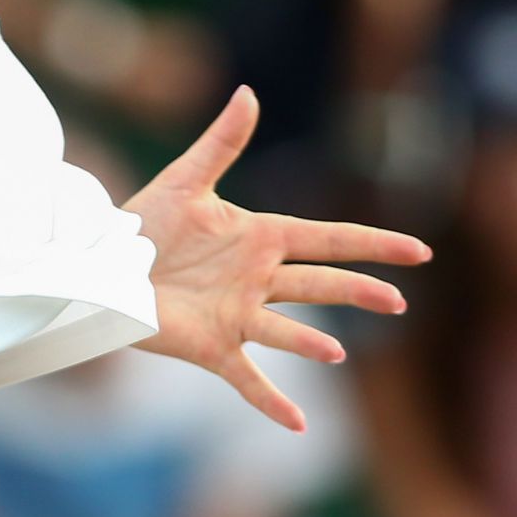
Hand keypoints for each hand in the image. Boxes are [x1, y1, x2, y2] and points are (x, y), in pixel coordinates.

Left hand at [125, 87, 429, 429]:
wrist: (99, 264)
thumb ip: (222, 142)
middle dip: (358, 291)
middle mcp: (259, 279)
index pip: (329, 238)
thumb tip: (247, 92)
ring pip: (287, 330)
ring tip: (336, 352)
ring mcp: (238, 315)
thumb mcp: (185, 179)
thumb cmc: (142, 223)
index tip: (417, 251)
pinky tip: (300, 424)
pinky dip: (273, 402)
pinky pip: (248, 379)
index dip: (372, 244)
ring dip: (311, 342)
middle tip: (396, 301)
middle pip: (320, 284)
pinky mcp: (212, 347)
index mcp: (261, 237)